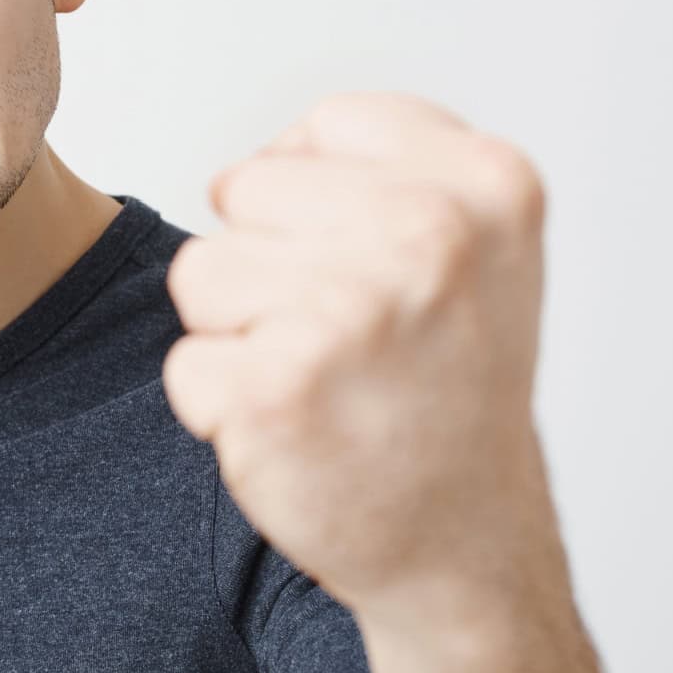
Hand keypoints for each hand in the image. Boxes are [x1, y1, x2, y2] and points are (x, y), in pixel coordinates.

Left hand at [163, 90, 561, 626]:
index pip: (322, 128)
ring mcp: (350, 314)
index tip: (380, 269)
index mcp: (485, 182)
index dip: (322, 199)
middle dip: (270, 260)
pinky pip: (187, 361)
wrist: (466, 543)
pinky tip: (299, 429)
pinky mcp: (277, 393)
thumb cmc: (448, 384)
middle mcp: (428, 236)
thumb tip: (248, 166)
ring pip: (199, 270)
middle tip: (349, 336)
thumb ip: (382, 167)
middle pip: (245, 189)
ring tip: (322, 376)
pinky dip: (223, 405)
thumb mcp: (475, 243)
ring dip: (239, 330)